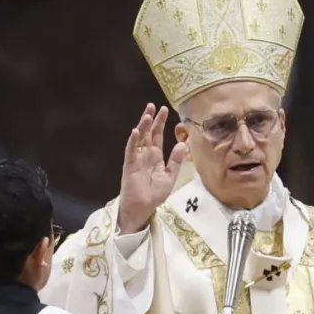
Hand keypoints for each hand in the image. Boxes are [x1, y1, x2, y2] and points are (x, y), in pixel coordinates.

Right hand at [118, 104, 190, 233]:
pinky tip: (135, 132)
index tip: (164, 110)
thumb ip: (176, 161)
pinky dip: (132, 141)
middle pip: (147, 134)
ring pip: (139, 139)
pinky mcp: (129, 166)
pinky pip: (130, 151)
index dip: (160, 123)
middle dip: (150, 120)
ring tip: (147, 115)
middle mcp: (145, 155)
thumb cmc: (155, 194)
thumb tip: (184, 144)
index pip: (157, 136)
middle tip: (153, 105)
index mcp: (155, 157)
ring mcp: (136, 159)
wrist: (143, 208)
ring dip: (142, 127)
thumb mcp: (170, 176)